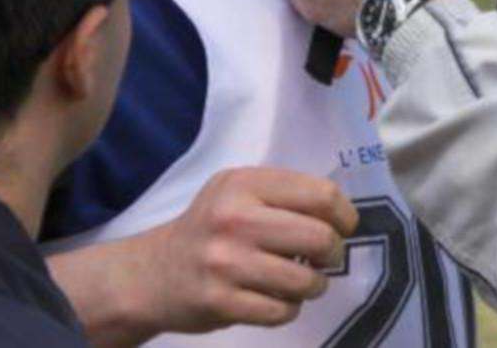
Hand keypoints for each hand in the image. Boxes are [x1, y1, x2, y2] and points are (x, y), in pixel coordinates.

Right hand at [50, 167, 358, 344]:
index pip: (321, 194)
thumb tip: (343, 215)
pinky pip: (282, 311)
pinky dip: (289, 308)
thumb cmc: (210, 229)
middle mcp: (234, 219)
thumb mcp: (238, 193)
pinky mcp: (220, 302)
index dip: (344, 215)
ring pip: (305, 280)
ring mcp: (225, 263)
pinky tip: (277, 299)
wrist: (151, 274)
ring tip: (302, 281)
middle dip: (333, 253)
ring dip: (314, 285)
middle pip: (320, 238)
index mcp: (244, 184)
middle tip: (325, 258)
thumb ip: (285, 194)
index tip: (343, 227)